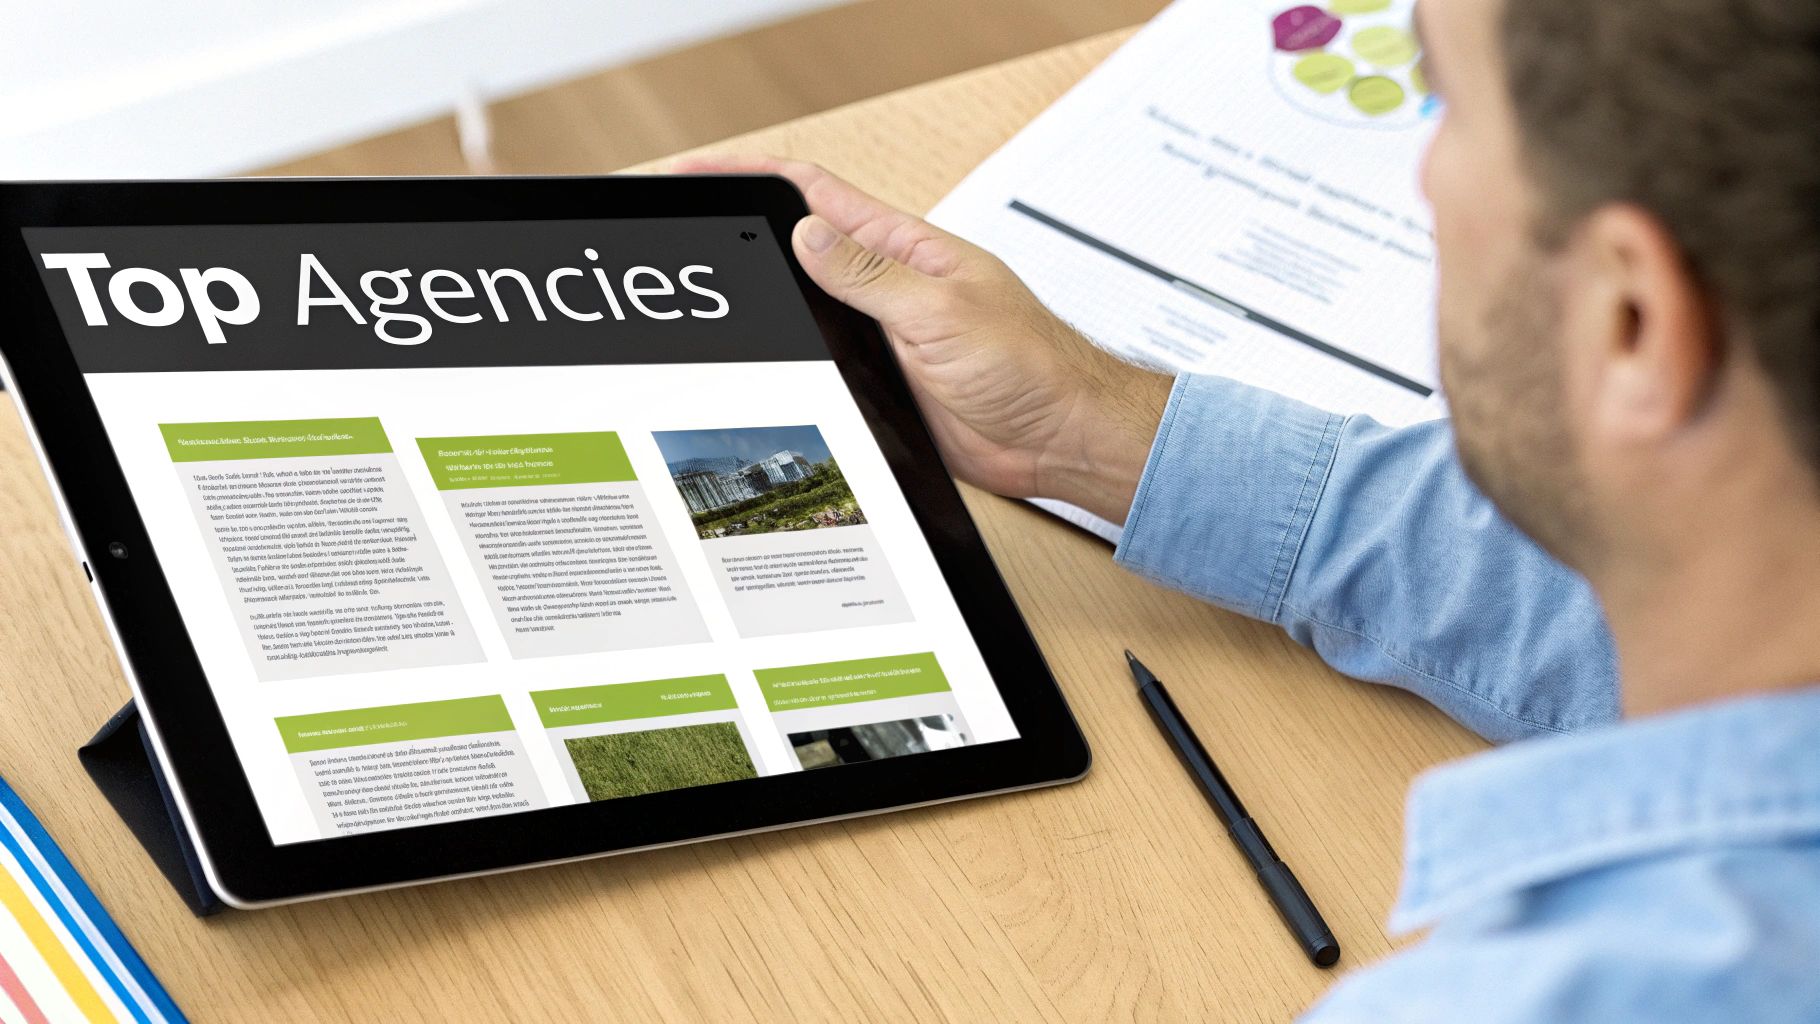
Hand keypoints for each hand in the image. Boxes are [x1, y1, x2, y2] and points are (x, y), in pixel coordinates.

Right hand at [673, 156, 1173, 524]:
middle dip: (750, 235)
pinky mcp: (886, 380)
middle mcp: (893, 286)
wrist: (1059, 439)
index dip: (758, 177)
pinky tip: (770, 360)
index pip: (818, 195)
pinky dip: (795, 356)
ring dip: (773, 300)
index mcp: (908, 249)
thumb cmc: (1033, 367)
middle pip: (804, 247)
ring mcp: (887, 332)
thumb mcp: (943, 312)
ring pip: (810, 306)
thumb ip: (872, 277)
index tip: (704, 175)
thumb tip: (807, 236)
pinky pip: (827, 359)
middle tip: (694, 237)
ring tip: (721, 293)